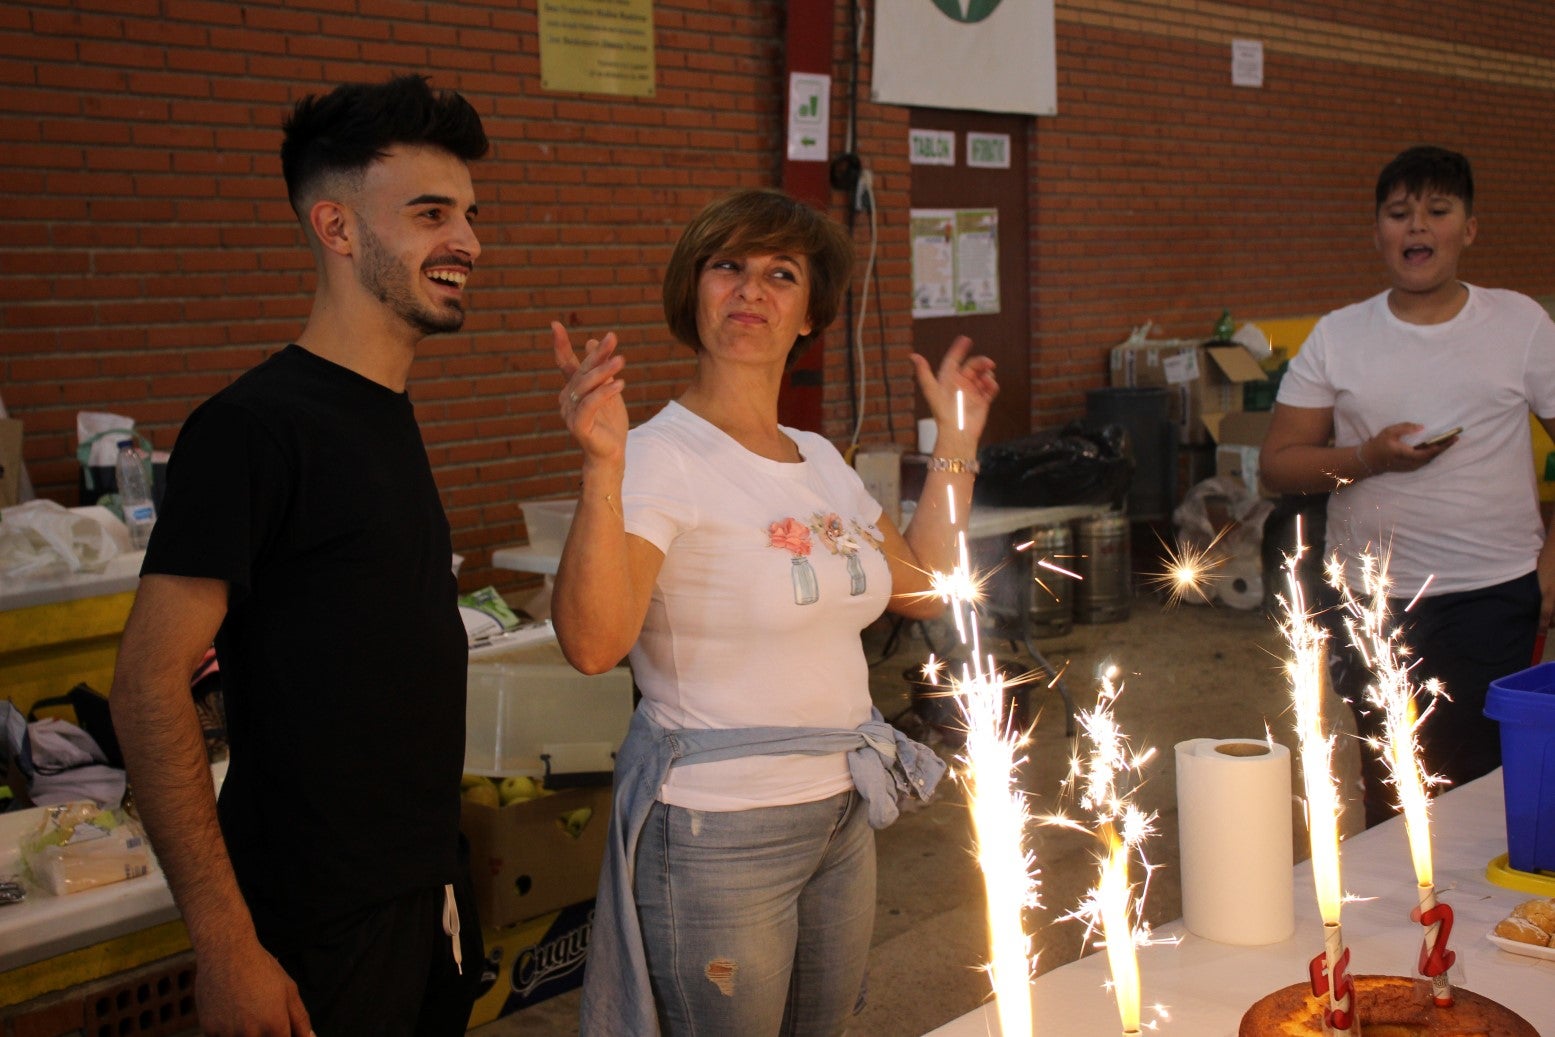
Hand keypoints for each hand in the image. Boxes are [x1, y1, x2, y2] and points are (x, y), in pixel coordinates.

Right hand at [193, 934, 312, 1035]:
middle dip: (266, 1033)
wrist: (226, 952)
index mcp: (275, 1024)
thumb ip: (300, 1019)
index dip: (284, 1036)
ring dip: (245, 1033)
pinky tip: (230, 1011)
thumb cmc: (261, 969)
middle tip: (260, 1012)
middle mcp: (252, 1033)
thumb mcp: (289, 990)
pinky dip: (227, 1030)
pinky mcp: (209, 1030)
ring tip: (245, 1009)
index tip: (280, 1027)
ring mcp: (228, 1033)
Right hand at [552, 321, 626, 466]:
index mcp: (571, 389)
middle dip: (597, 354)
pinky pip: (590, 405)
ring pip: (585, 386)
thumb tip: (591, 341)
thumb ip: (600, 368)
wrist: (612, 453)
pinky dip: (604, 393)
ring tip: (622, 361)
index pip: (565, 364)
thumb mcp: (608, 389)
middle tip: (612, 338)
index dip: (561, 345)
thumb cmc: (610, 422)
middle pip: (581, 371)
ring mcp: (569, 414)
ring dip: (604, 371)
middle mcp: (566, 400)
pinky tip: (620, 383)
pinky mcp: (578, 426)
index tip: (555, 324)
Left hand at [908, 335, 998, 450]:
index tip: (966, 339)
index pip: (953, 360)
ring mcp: (972, 392)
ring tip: (987, 379)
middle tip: (988, 363)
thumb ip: (924, 373)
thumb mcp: (932, 391)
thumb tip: (912, 356)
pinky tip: (990, 386)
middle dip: (980, 362)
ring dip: (987, 374)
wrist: (958, 432)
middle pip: (973, 366)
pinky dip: (992, 385)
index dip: (958, 349)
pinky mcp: (983, 401)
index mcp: (948, 380)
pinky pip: (990, 388)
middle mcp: (961, 384)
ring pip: (983, 375)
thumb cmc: (943, 413)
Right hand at [1360, 422, 1450, 475]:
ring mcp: (1411, 466)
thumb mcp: (1390, 432)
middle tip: (1455, 437)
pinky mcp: (1411, 467)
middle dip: (1444, 447)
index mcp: (1406, 454)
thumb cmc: (1379, 444)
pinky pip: (1426, 460)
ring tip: (1449, 441)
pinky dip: (1433, 453)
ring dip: (1440, 450)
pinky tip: (1438, 447)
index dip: (1441, 446)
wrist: (1370, 460)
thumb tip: (1422, 427)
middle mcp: (1411, 463)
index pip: (1429, 452)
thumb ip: (1405, 428)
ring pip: (1430, 459)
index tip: (1452, 438)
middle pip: (1432, 456)